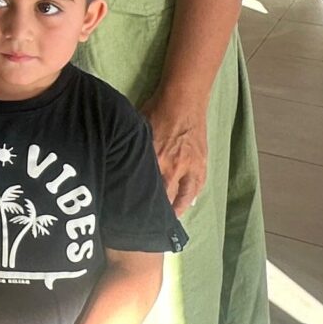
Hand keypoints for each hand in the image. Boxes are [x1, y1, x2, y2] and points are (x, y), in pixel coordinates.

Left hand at [146, 94, 209, 215]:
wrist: (183, 99)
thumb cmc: (156, 111)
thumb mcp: (138, 131)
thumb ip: (135, 151)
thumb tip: (121, 163)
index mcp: (155, 160)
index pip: (148, 190)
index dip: (142, 205)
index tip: (135, 216)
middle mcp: (173, 167)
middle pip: (165, 198)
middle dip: (159, 212)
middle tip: (151, 224)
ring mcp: (190, 166)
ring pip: (184, 197)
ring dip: (178, 209)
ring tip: (171, 220)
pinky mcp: (201, 162)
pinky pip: (198, 186)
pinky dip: (192, 196)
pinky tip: (188, 203)